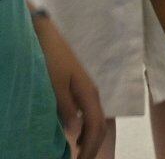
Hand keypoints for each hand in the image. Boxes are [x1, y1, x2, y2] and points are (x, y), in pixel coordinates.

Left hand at [33, 14, 105, 158]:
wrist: (46, 35)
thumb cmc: (50, 59)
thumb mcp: (54, 86)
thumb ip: (65, 108)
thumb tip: (73, 128)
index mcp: (88, 94)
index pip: (96, 127)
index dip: (91, 147)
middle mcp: (92, 93)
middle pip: (100, 125)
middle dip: (93, 146)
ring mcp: (86, 90)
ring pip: (96, 119)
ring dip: (90, 138)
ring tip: (79, 152)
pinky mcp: (79, 87)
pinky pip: (89, 114)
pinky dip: (86, 129)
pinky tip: (76, 134)